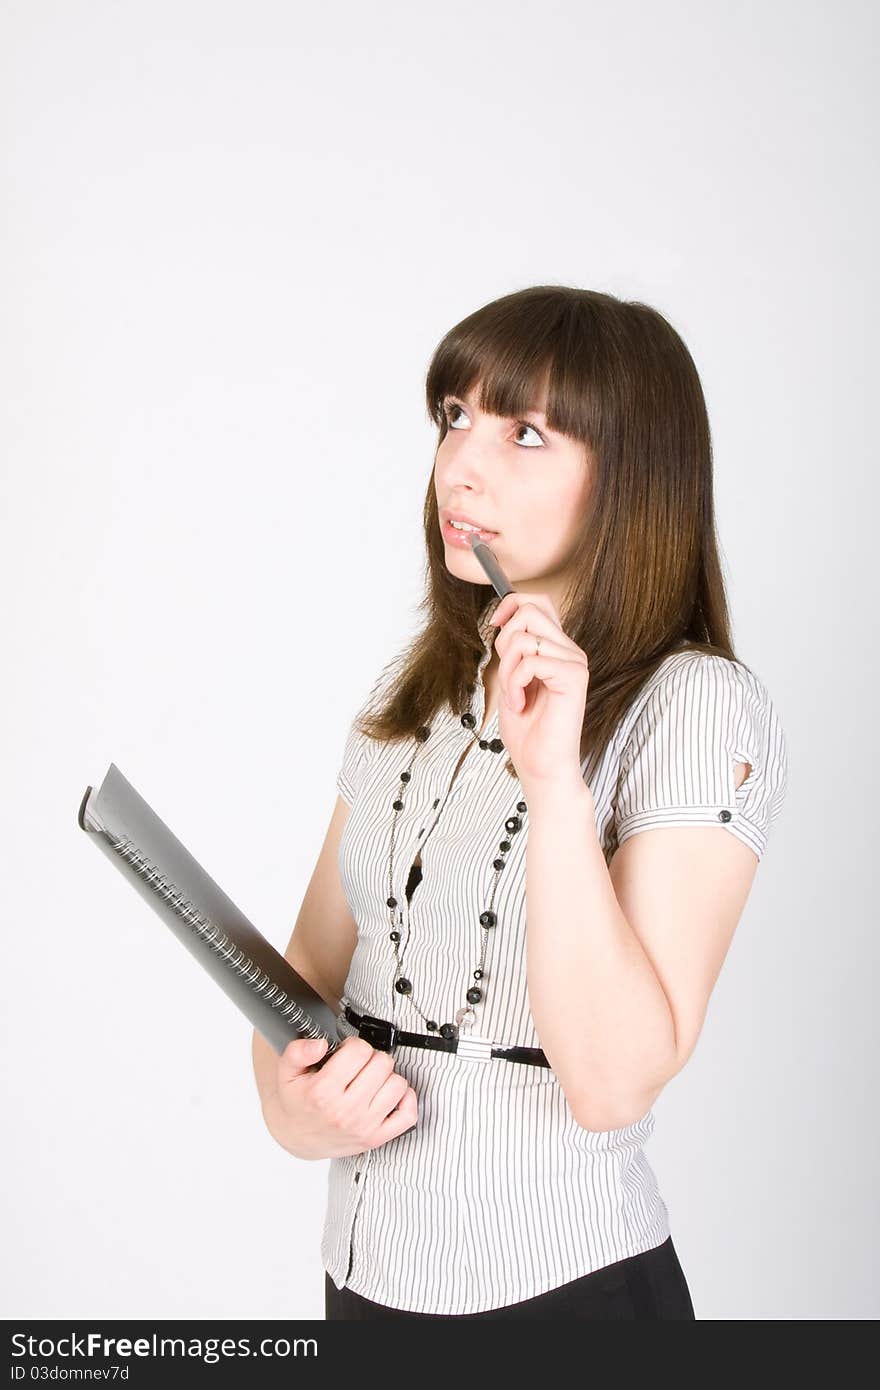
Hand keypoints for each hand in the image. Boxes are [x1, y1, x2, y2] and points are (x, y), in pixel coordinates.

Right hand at [266, 1035, 418, 1159]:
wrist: (299, 1137)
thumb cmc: (297, 1103)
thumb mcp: (287, 1073)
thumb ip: (298, 1052)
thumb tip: (320, 1045)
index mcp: (322, 1092)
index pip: (359, 1051)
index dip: (354, 1045)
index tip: (347, 1052)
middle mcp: (345, 1111)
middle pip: (382, 1063)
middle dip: (371, 1058)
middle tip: (358, 1066)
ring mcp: (364, 1127)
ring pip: (397, 1084)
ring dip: (386, 1077)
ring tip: (370, 1080)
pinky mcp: (376, 1138)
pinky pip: (408, 1115)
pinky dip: (405, 1100)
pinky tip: (388, 1094)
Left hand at [489, 591, 589, 789]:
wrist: (540, 766)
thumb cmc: (527, 730)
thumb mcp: (510, 679)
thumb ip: (512, 649)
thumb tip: (502, 618)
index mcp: (557, 649)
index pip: (538, 602)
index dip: (511, 604)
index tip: (494, 625)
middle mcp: (570, 651)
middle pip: (529, 611)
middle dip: (504, 642)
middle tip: (507, 676)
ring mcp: (575, 662)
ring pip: (525, 638)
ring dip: (507, 670)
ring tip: (514, 695)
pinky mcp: (574, 677)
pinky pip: (531, 661)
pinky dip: (515, 684)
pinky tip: (520, 704)